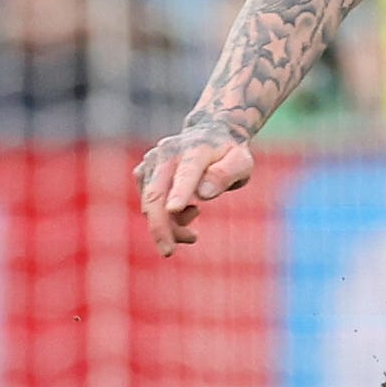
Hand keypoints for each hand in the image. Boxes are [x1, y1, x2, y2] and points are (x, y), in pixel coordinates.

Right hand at [137, 116, 255, 256]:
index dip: (180, 192)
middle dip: (160, 226)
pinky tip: (183, 212)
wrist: (211, 134)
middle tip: (168, 252)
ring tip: (195, 222)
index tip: (174, 209)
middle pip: (156, 194)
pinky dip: (162, 217)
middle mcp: (168, 153)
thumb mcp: (241, 162)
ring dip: (169, 224)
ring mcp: (152, 161)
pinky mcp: (144, 172)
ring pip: (149, 203)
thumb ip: (226, 174)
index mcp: (196, 150)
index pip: (186, 173)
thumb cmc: (230, 154)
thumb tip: (203, 193)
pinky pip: (146, 202)